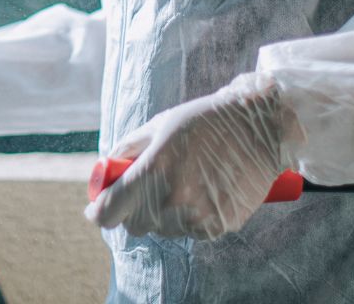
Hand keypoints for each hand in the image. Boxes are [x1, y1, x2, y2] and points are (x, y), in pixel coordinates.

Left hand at [85, 72, 301, 239]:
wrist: (259, 129)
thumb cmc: (204, 121)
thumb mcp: (159, 124)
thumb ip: (127, 149)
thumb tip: (105, 170)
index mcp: (153, 170)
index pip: (109, 211)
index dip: (97, 211)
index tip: (95, 208)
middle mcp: (172, 199)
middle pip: (133, 225)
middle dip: (133, 209)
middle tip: (146, 188)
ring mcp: (197, 217)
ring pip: (163, 230)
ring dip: (163, 214)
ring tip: (184, 183)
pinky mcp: (218, 227)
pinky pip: (190, 231)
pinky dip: (190, 218)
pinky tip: (204, 192)